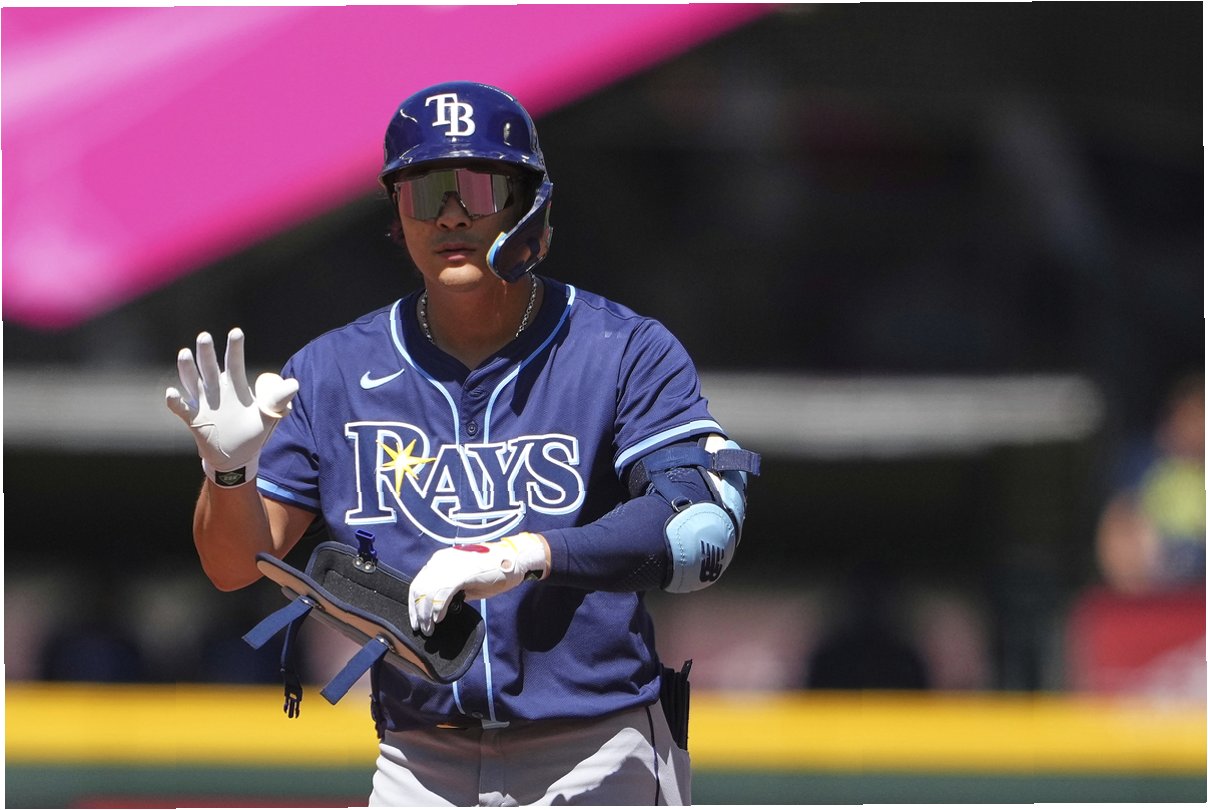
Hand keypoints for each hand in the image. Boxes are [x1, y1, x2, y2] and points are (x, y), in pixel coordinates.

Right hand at [165, 328, 298, 486]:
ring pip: (193, 381)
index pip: (235, 362)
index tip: (237, 332)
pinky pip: (182, 408)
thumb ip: (278, 399)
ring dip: (187, 369)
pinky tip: (171, 393)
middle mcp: (217, 389)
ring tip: (184, 353)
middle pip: (210, 367)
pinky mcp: (194, 418)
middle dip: (206, 352)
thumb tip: (295, 384)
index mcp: (235, 385)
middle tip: (204, 336)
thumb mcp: (268, 414)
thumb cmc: (253, 430)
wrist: (237, 456)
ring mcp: (203, 403)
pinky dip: (175, 401)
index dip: (235, 348)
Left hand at [409, 533, 548, 635]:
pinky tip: (439, 619)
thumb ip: (451, 588)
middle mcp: (441, 560)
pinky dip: (437, 610)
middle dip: (417, 611)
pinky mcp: (460, 575)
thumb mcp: (466, 578)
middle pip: (419, 588)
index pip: (419, 582)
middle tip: (421, 627)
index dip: (415, 603)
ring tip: (429, 628)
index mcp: (440, 559)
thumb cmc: (494, 570)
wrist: (515, 560)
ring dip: (426, 615)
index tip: (416, 618)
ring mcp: (450, 566)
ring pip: (428, 594)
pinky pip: (441, 596)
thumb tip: (439, 606)